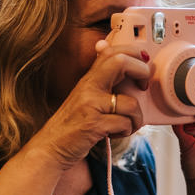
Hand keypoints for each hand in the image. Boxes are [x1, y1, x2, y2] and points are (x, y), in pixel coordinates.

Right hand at [33, 40, 150, 168]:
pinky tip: (115, 133)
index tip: (142, 65)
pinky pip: (124, 123)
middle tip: (143, 87)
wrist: (51, 148)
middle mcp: (88, 87)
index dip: (133, 53)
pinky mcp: (93, 124)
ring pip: (131, 103)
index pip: (112, 51)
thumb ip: (100, 79)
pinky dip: (126, 131)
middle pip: (121, 62)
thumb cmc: (72, 125)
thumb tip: (105, 47)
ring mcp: (90, 105)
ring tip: (126, 124)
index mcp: (88, 79)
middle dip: (142, 72)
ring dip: (136, 118)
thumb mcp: (85, 98)